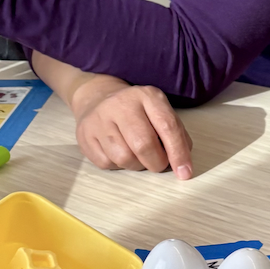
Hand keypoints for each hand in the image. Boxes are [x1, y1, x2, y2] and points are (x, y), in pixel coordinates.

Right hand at [72, 78, 193, 177]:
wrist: (98, 97)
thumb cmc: (138, 112)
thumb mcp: (160, 113)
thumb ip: (175, 135)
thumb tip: (182, 165)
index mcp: (147, 96)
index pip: (167, 127)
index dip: (178, 153)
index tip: (185, 172)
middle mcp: (121, 104)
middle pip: (143, 145)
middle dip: (156, 163)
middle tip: (158, 164)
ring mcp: (99, 118)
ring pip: (124, 158)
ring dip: (137, 165)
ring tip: (137, 156)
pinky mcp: (84, 134)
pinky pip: (106, 163)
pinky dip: (118, 165)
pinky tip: (119, 152)